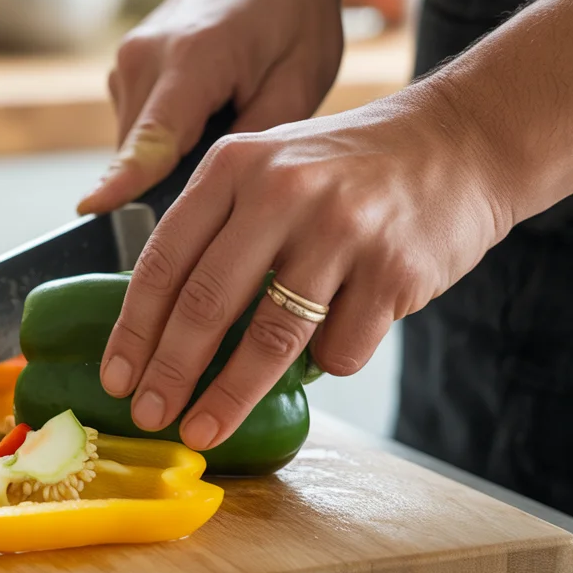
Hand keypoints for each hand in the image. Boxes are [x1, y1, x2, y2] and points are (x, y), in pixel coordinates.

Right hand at [78, 0, 344, 214]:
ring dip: (173, 155)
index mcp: (194, 58)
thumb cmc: (295, 14)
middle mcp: (145, 56)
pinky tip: (207, 109)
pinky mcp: (124, 66)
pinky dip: (166, 135)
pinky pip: (136, 127)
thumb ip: (251, 141)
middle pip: (140, 155)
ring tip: (227, 120)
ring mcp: (127, 59)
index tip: (90, 209)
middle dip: (175, 181)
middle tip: (234, 168)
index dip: (122, 180)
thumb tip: (206, 191)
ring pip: (135, 145)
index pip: (150, 137)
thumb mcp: (299, 82)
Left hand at [96, 83, 514, 450]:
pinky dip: (324, 363)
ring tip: (203, 430)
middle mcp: (281, 191)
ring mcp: (341, 230)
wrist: (456, 143)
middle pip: (206, 303)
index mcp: (235, 166)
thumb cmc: (346, 169)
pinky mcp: (393, 269)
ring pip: (270, 338)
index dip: (134, 328)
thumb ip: (218, 228)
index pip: (164, 260)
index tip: (116, 376)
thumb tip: (163, 326)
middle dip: (170, 372)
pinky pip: (339, 348)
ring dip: (230, 397)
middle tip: (149, 415)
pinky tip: (328, 348)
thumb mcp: (268, 168)